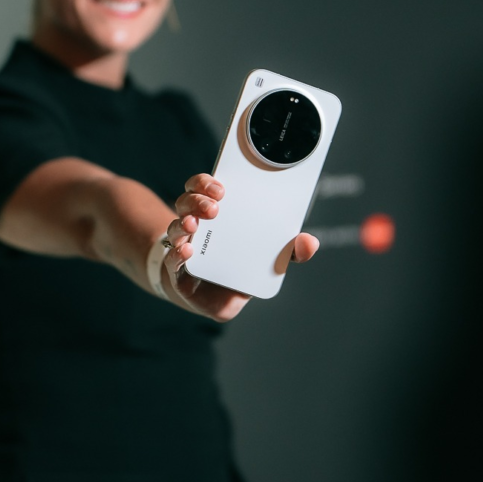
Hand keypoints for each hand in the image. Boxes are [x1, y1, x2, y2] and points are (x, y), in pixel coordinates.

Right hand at [161, 174, 319, 321]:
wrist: (212, 299)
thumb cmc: (238, 270)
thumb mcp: (267, 259)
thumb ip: (289, 252)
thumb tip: (309, 243)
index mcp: (215, 214)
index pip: (204, 188)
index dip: (206, 183)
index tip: (220, 188)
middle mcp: (195, 224)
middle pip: (187, 200)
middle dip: (197, 200)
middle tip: (213, 207)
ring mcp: (184, 245)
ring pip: (177, 225)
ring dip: (184, 222)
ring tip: (193, 225)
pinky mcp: (178, 270)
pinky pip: (172, 258)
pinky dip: (177, 254)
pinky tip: (186, 251)